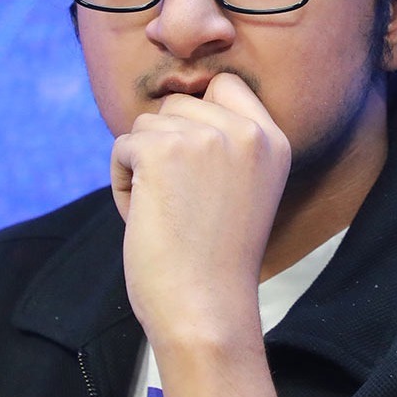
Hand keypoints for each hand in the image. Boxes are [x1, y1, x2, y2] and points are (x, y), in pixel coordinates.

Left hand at [110, 71, 291, 349]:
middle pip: (179, 103)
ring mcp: (206, 137)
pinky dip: (122, 182)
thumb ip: (225, 144)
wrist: (206, 310)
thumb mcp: (242, 189)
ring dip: (142, 166)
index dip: (197, 116)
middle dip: (165, 145)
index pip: (226, 85)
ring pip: (147, 124)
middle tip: (182, 203)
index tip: (194, 166)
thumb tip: (173, 103)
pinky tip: (146, 217)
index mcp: (274, 140)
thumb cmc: (215, 263)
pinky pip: (122, 146)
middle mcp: (246, 131)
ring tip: (166, 213)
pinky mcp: (162, 151)